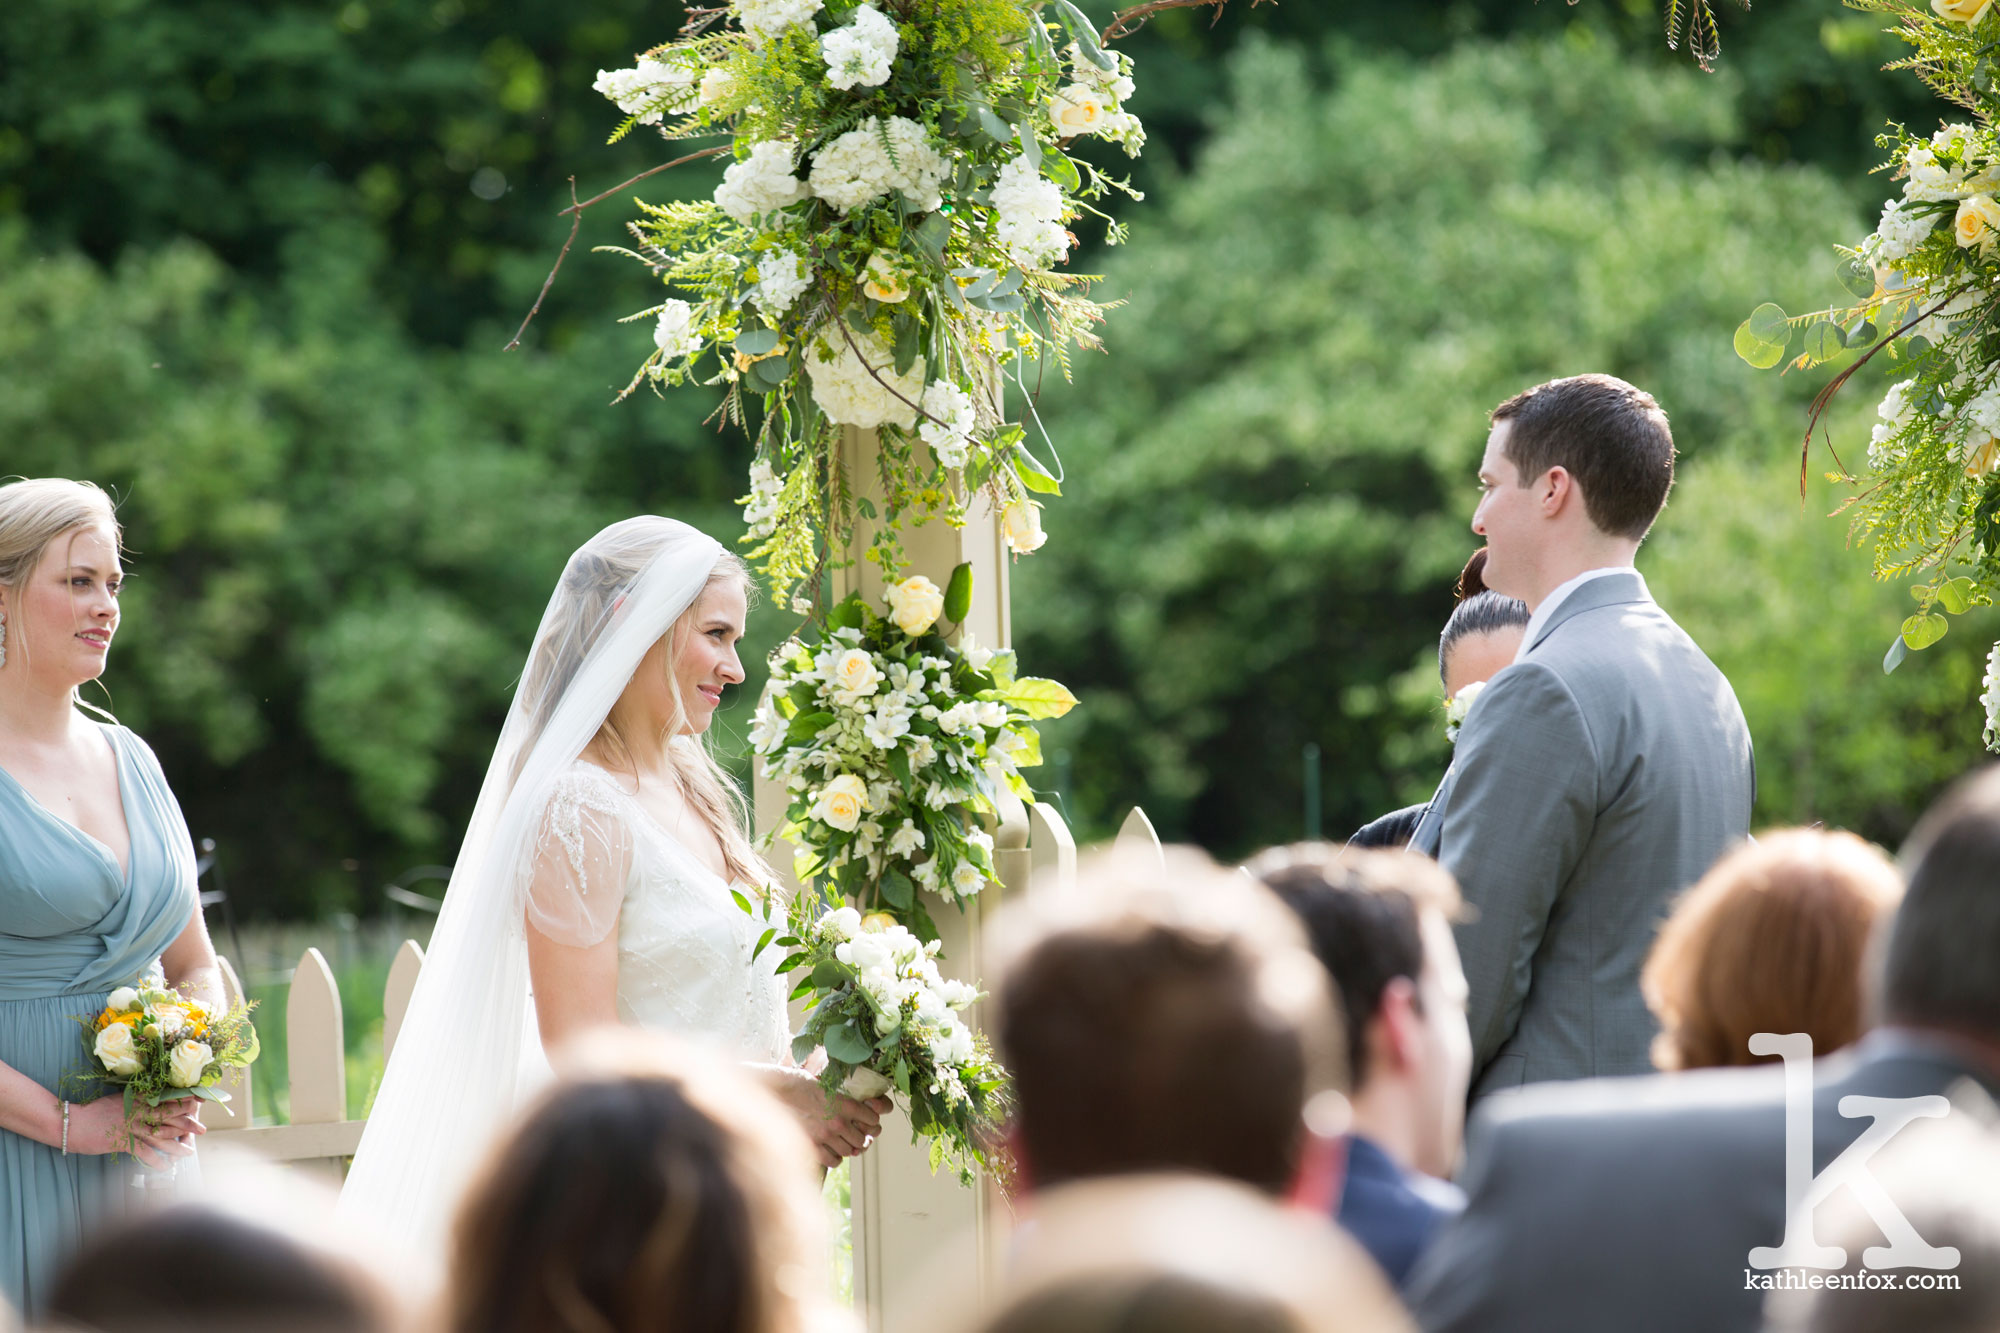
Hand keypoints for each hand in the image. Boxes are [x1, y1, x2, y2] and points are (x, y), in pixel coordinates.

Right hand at [68, 1095, 204, 1168]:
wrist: (72, 1123)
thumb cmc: (94, 1112)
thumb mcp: (118, 1100)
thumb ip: (136, 1100)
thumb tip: (152, 1102)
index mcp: (137, 1098)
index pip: (165, 1097)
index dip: (184, 1100)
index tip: (200, 1101)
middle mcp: (137, 1111)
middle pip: (168, 1115)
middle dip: (187, 1122)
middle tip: (202, 1129)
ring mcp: (130, 1126)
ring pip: (159, 1135)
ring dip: (176, 1145)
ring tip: (189, 1152)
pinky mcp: (121, 1141)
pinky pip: (144, 1152)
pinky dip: (156, 1160)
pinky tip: (166, 1166)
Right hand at [763, 1067, 891, 1168]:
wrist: (772, 1092)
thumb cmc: (796, 1083)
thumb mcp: (823, 1083)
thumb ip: (838, 1095)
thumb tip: (850, 1101)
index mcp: (844, 1103)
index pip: (872, 1118)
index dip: (871, 1120)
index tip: (866, 1120)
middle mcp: (838, 1121)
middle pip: (862, 1139)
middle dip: (860, 1137)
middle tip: (854, 1134)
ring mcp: (825, 1136)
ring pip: (849, 1151)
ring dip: (847, 1147)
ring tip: (842, 1142)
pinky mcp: (812, 1147)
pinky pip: (833, 1161)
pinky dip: (834, 1157)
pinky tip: (830, 1150)